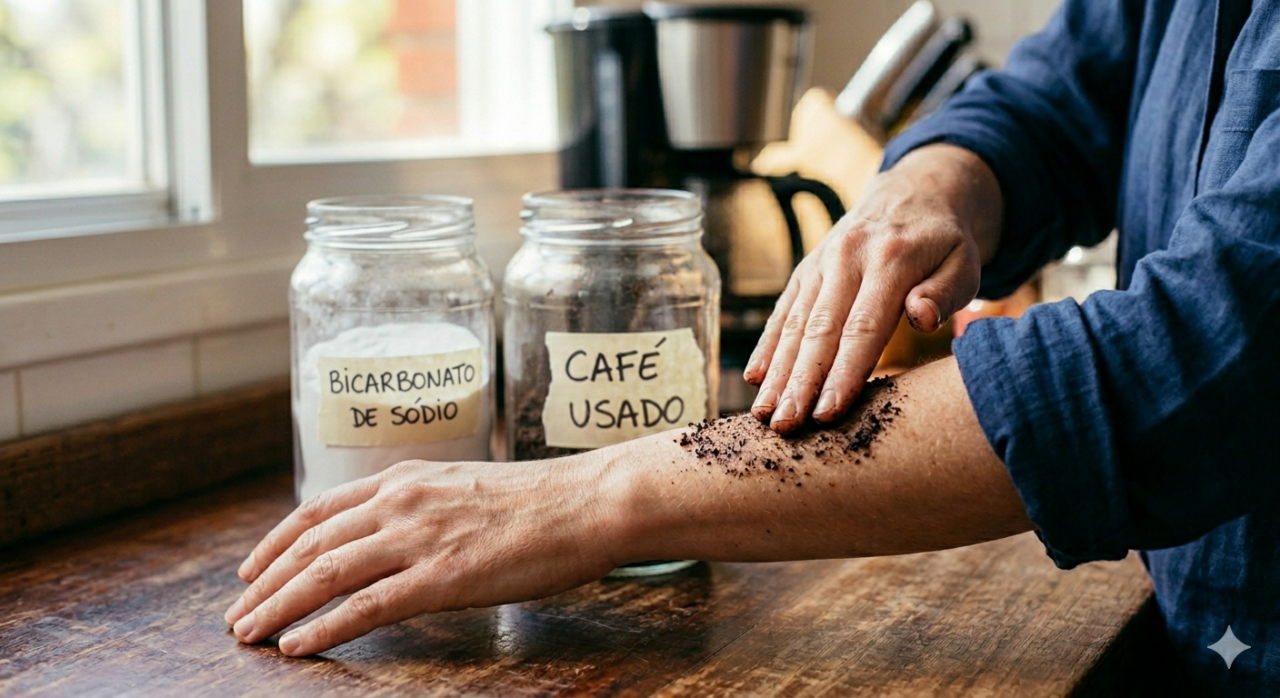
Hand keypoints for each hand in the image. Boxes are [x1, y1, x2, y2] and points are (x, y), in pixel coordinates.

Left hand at [224, 458, 617, 655]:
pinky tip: (297, 646)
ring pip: (325, 574)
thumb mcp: (468, 487)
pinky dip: (323, 628)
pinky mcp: (441, 578)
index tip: (251, 569)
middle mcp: (401, 502)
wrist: (589, 501)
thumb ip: (426, 505)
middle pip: (310, 544)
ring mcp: (418, 539)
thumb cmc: (543, 500)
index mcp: (407, 479)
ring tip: (249, 635)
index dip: (275, 542)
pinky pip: (365, 607)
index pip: (319, 509)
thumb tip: (400, 530)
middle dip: (264, 582)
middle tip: (237, 615)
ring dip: (278, 607)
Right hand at [744, 144, 1002, 432]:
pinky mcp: (805, 272)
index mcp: (890, 259)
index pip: (863, 326)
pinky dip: (767, 347)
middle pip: (819, 331)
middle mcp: (846, 259)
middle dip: (800, 382)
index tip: (827, 412)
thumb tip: (921, 318)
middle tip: (785, 425)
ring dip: (777, 372)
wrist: (911, 194)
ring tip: (765, 414)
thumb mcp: (964, 261)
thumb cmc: (943, 243)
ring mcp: (820, 265)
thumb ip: (946, 291)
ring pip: (794, 325)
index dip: (843, 373)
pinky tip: (754, 378)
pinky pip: (782, 312)